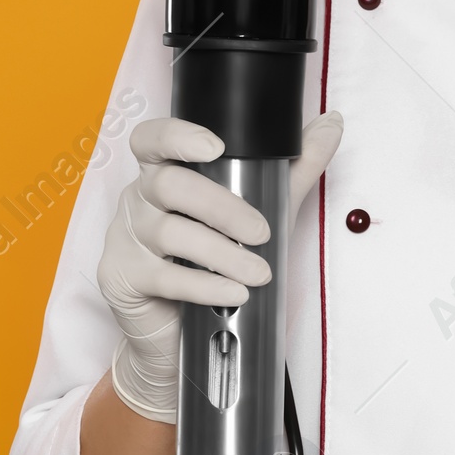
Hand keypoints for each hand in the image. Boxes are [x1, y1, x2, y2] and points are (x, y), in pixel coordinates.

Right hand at [96, 112, 342, 420]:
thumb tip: (332, 124)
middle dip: (223, 208)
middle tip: (262, 233)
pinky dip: (206, 285)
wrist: (177, 331)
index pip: (154, 139)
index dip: (178, 136)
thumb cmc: (216, 261)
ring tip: (258, 273)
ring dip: (222, 254)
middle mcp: (138, 199)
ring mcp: (125, 238)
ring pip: (168, 233)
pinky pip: (164, 277)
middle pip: (170, 185)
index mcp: (163, 172)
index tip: (217, 147)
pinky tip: (234, 293)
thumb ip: (295, 167)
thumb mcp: (262, 209)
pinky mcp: (122, 277)